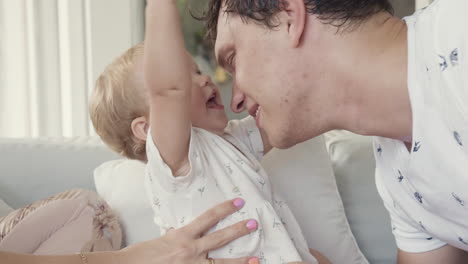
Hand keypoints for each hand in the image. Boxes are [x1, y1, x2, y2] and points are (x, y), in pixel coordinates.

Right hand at [121, 199, 258, 263]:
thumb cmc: (143, 256)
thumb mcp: (163, 240)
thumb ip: (181, 237)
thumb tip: (191, 234)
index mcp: (182, 236)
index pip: (208, 218)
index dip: (225, 208)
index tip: (239, 203)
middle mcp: (190, 251)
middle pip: (220, 239)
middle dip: (238, 231)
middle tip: (253, 224)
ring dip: (240, 262)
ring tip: (256, 259)